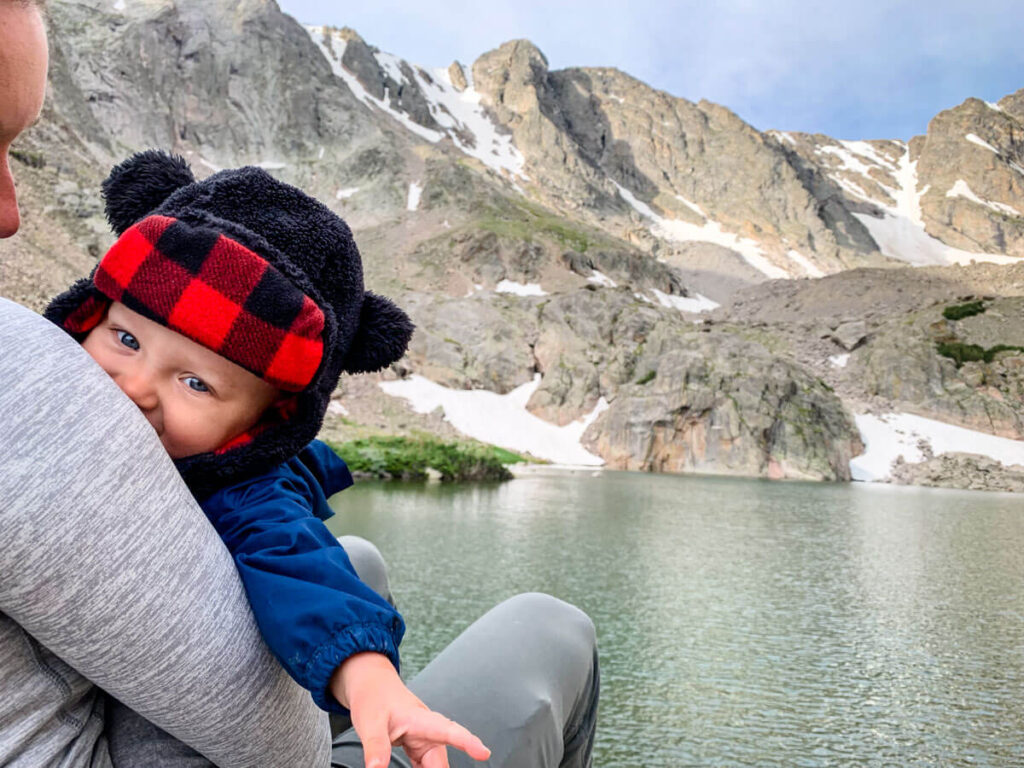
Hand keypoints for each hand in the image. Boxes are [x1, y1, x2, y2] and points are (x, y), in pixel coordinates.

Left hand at [331, 652, 490, 767]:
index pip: (450, 731)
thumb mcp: (370, 721)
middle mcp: (430, 733)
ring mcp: (425, 743)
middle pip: (441, 763)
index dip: (468, 742)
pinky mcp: (418, 751)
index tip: (484, 753)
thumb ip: (375, 746)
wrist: (374, 689)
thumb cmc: (375, 699)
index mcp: (423, 720)